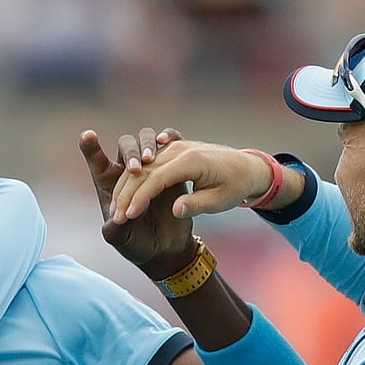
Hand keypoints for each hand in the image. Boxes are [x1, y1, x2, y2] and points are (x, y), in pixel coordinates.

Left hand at [80, 129, 194, 275]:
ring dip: (147, 144)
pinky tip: (168, 142)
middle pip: (125, 145)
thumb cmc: (136, 243)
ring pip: (147, 140)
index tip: (88, 135)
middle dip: (130, 152)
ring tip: (151, 160)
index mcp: (109, 183)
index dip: (91, 147)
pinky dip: (170, 137)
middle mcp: (129, 171)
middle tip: (138, 168)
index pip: (97, 160)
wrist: (166, 249)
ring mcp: (152, 168)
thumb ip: (115, 229)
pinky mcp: (174, 169)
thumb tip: (118, 219)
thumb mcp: (120, 239)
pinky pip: (172, 144)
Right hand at [111, 140, 274, 221]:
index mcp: (191, 161)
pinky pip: (147, 164)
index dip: (139, 198)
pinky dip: (134, 178)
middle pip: (143, 171)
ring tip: (118, 209)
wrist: (247, 167)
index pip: (156, 179)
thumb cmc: (235, 186)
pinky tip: (125, 192)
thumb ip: (197, 205)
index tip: (128, 216)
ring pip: (141, 167)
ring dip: (127, 187)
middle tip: (117, 217)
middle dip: (127, 194)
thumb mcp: (220, 201)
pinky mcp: (171, 151)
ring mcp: (174, 148)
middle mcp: (179, 150)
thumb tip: (176, 210)